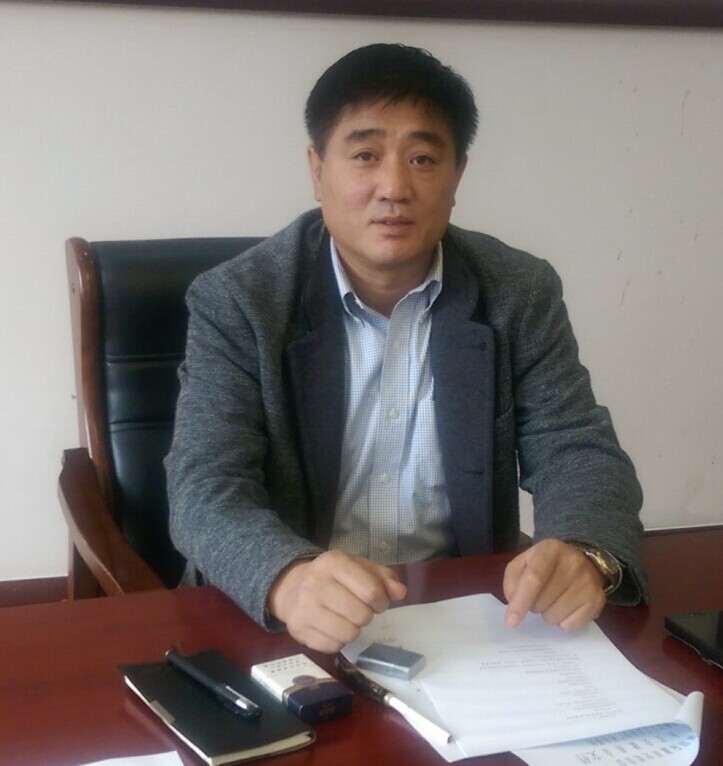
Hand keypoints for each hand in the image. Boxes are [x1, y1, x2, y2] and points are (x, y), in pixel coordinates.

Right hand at [267, 549, 406, 652]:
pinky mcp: (299, 630)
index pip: (371, 590)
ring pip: (349, 633)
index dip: (382, 600)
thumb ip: (383, 577)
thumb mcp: (357, 567)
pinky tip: (331, 627)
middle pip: (362, 614)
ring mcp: (305, 608)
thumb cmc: (332, 577)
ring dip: (353, 629)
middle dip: (366, 614)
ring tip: (345, 618)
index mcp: (333, 562)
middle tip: (358, 609)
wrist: (291, 588)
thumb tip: (401, 593)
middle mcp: (316, 584)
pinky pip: (334, 646)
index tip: (377, 601)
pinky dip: (338, 640)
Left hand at [503, 538, 606, 630]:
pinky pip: (570, 626)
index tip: (511, 620)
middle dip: (533, 604)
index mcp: (551, 549)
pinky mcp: (598, 600)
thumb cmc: (546, 564)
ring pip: (554, 616)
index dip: (521, 601)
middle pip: (542, 601)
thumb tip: (515, 605)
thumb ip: (513, 580)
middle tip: (539, 594)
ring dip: (548, 613)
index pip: (534, 578)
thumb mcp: (524, 562)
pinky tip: (566, 606)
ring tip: (553, 598)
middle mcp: (573, 563)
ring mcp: (588, 582)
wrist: (582, 562)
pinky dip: (563, 621)